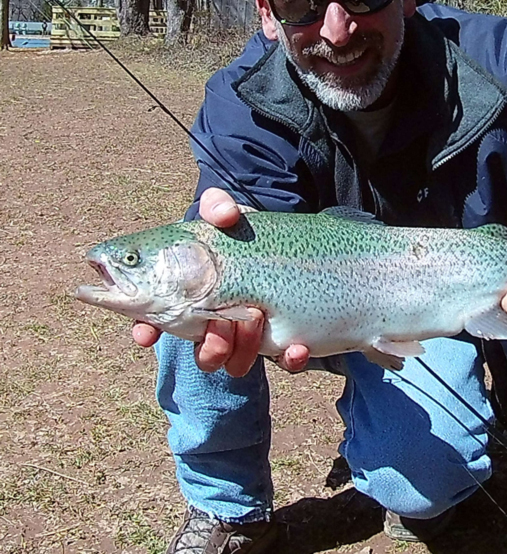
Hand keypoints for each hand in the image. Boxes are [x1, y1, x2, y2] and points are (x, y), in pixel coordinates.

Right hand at [131, 187, 310, 373]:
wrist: (284, 241)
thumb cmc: (240, 230)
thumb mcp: (227, 212)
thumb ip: (217, 206)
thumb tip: (224, 214)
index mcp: (187, 297)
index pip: (153, 322)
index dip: (146, 332)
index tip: (146, 334)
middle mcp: (214, 322)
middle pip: (201, 353)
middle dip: (208, 346)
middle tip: (219, 321)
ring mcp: (248, 336)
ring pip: (236, 363)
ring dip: (241, 350)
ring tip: (256, 317)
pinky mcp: (283, 340)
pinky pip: (285, 364)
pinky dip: (290, 361)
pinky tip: (297, 347)